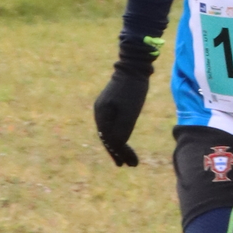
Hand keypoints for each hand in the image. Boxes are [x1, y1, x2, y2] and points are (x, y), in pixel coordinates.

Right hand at [93, 35, 156, 166]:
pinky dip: (118, 134)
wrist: (133, 66)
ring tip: (126, 157)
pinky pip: (112, 123)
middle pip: (107, 137)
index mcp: (102, 115)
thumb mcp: (130, 112)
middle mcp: (99, 112)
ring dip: (118, 145)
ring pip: (109, 131)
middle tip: (126, 165)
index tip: (128, 164)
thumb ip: (122, 130)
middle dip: (117, 152)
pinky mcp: (110, 103)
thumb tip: (117, 145)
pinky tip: (123, 140)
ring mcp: (103, 107)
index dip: (119, 153)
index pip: (109, 140)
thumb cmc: (133, 89)